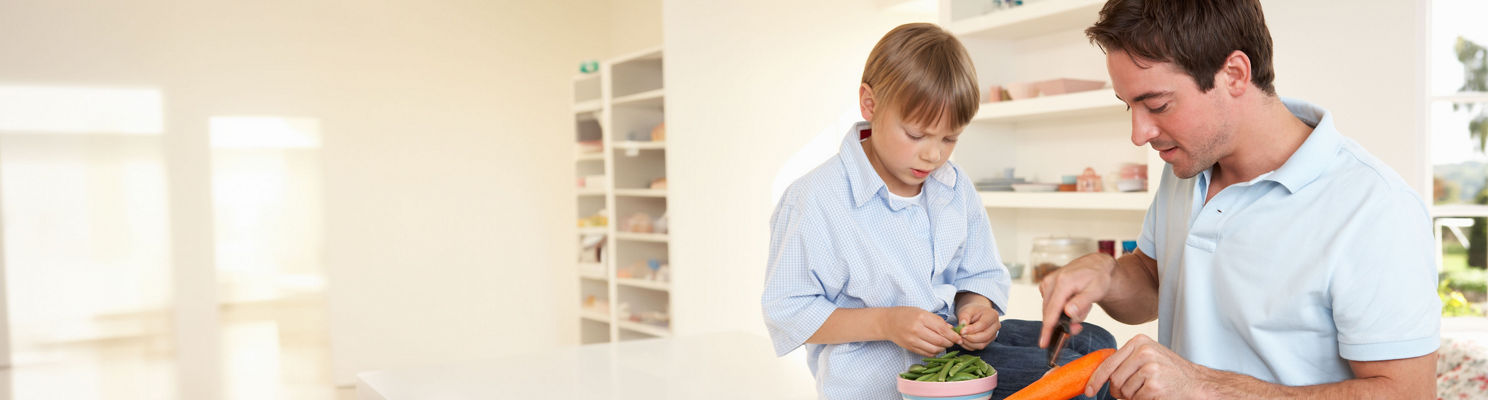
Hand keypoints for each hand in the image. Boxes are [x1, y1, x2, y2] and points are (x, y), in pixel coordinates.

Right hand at [877, 306, 962, 356]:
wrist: (887, 323)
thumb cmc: (905, 314)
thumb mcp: (922, 312)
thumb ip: (937, 320)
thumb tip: (952, 329)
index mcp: (921, 318)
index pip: (942, 329)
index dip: (953, 335)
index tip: (959, 338)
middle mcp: (917, 330)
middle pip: (940, 341)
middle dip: (950, 342)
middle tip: (953, 341)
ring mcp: (913, 340)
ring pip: (935, 349)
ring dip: (943, 348)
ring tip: (944, 344)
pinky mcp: (910, 348)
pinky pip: (927, 353)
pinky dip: (935, 352)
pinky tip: (936, 347)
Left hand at [955, 302, 999, 350]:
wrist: (976, 315)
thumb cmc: (972, 312)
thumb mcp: (967, 310)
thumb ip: (964, 317)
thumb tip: (962, 325)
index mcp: (992, 315)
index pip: (983, 325)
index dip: (972, 330)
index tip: (961, 331)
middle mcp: (996, 326)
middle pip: (985, 336)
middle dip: (971, 338)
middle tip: (960, 335)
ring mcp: (993, 335)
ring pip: (982, 344)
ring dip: (969, 343)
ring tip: (960, 338)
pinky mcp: (989, 341)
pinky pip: (979, 347)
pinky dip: (970, 346)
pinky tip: (963, 341)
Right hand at [1038, 253, 1115, 347]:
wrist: (1096, 265)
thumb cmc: (1098, 278)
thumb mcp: (1096, 291)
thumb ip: (1082, 302)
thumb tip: (1068, 312)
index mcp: (1063, 282)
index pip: (1052, 311)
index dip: (1047, 329)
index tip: (1043, 343)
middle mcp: (1051, 281)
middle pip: (1049, 312)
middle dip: (1062, 323)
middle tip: (1078, 327)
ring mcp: (1047, 282)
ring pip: (1050, 309)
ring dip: (1063, 315)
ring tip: (1082, 306)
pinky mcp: (1046, 284)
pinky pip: (1050, 304)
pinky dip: (1060, 308)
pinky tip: (1073, 302)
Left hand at [1087, 334, 1212, 399]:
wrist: (1197, 383)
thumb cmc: (1171, 372)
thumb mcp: (1148, 357)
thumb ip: (1126, 362)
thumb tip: (1099, 376)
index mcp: (1139, 342)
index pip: (1109, 362)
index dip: (1096, 379)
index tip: (1089, 390)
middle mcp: (1143, 351)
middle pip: (1114, 379)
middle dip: (1119, 391)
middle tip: (1133, 392)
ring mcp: (1149, 367)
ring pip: (1124, 391)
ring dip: (1133, 396)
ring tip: (1149, 390)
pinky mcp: (1154, 384)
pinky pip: (1136, 399)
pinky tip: (1156, 394)